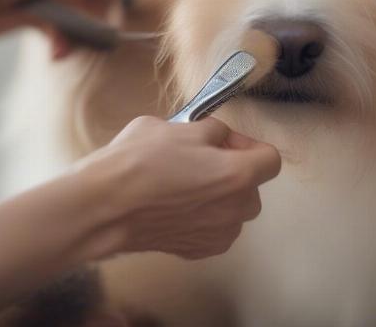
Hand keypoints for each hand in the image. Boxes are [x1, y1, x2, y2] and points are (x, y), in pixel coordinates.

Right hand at [80, 116, 281, 259]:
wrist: (105, 205)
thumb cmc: (139, 160)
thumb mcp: (178, 125)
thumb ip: (210, 131)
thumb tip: (218, 138)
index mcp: (236, 174)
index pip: (271, 159)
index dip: (250, 145)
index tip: (226, 142)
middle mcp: (235, 209)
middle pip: (253, 186)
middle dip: (234, 169)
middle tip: (200, 158)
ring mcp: (217, 234)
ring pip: (234, 210)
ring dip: (220, 195)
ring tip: (185, 183)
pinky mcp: (197, 251)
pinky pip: (215, 229)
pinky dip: (205, 217)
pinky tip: (176, 206)